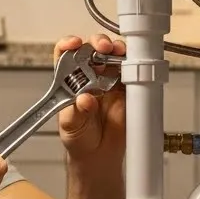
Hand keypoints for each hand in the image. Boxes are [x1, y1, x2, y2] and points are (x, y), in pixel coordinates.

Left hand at [55, 33, 125, 165]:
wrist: (99, 155)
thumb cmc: (80, 138)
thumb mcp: (71, 126)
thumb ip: (76, 112)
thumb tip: (84, 99)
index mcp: (71, 81)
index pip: (65, 54)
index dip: (69, 44)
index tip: (74, 44)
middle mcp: (90, 76)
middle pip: (93, 48)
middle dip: (98, 43)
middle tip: (102, 48)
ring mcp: (110, 81)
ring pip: (114, 55)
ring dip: (117, 50)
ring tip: (117, 54)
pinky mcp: (127, 89)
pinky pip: (132, 72)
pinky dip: (134, 65)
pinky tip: (131, 67)